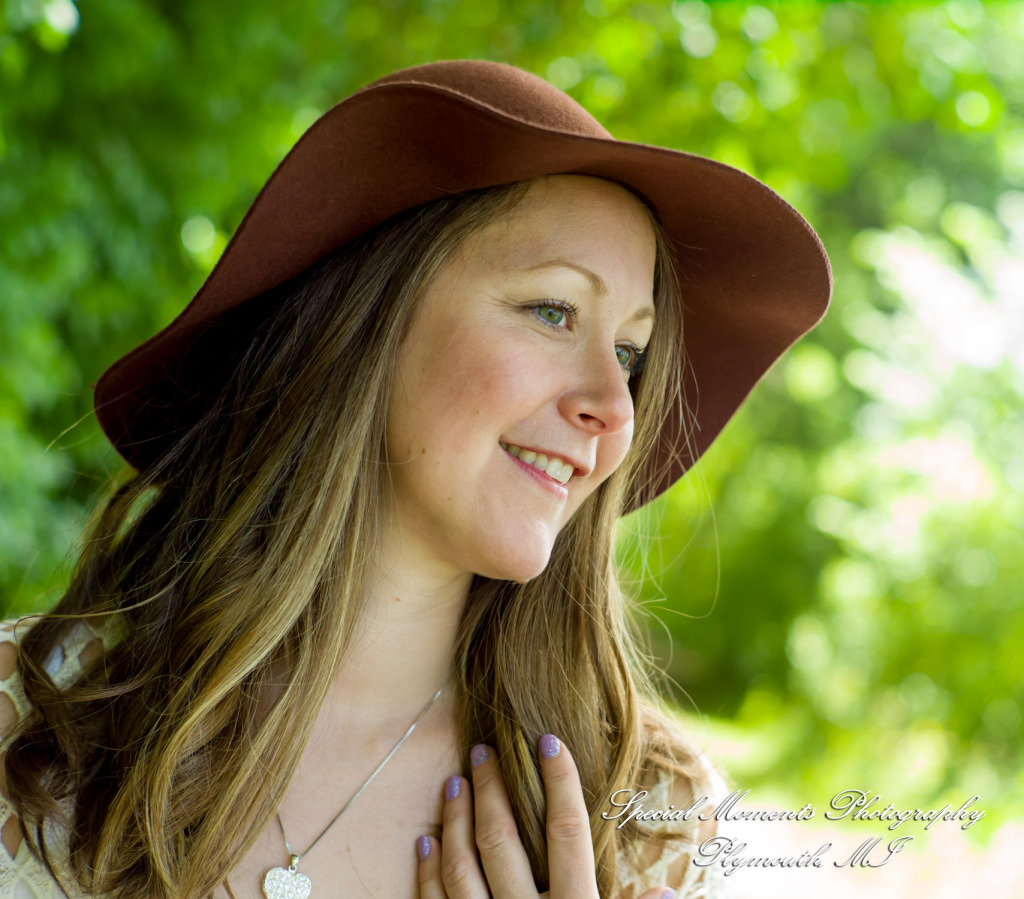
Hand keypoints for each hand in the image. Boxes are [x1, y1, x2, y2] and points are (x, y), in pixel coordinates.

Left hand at [416, 733, 676, 898]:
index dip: (559, 782)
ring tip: (454, 784)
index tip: (547, 742)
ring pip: (463, 868)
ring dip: (455, 822)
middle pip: (503, 841)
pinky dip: (428, 872)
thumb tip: (668, 896)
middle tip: (481, 751)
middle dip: (492, 791)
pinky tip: (424, 843)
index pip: (567, 833)